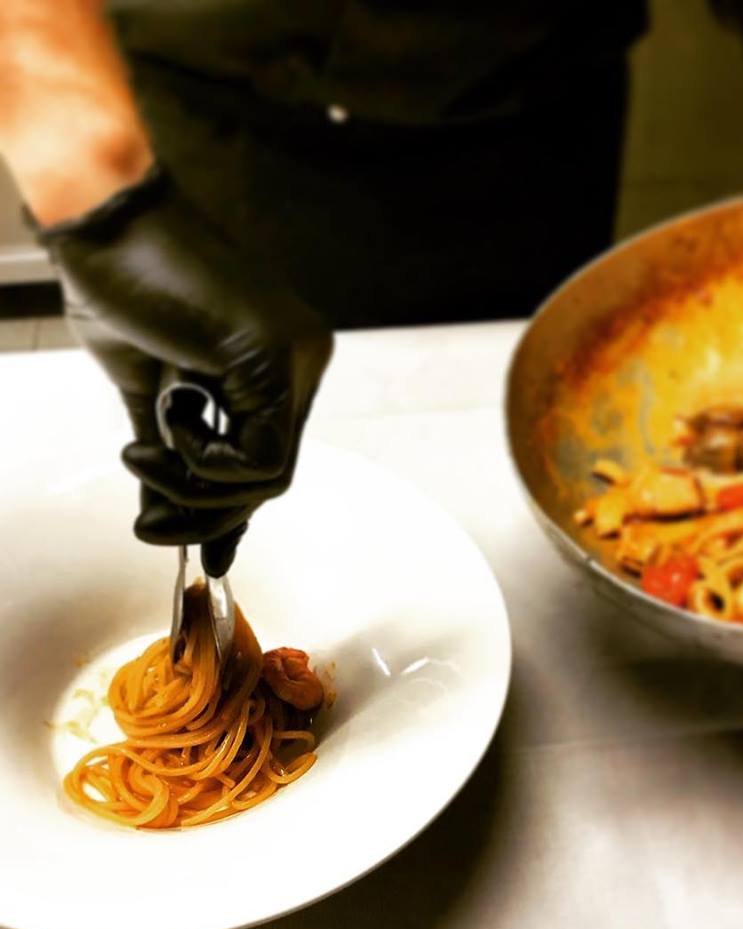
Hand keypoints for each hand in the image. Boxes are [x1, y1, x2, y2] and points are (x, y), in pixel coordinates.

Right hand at [34, 167, 332, 575]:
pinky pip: (260, 461)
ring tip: (141, 453)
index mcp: (277, 369)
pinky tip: (170, 417)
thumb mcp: (148, 394)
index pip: (267, 460)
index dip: (231, 512)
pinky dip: (204, 464)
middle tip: (149, 522)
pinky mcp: (275, 359)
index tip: (203, 552)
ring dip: (193, 490)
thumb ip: (169, 457)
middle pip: (272, 478)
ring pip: (269, 480)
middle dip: (207, 516)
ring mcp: (297, 360)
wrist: (102, 223)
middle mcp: (302, 364)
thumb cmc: (120, 290)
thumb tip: (163, 523)